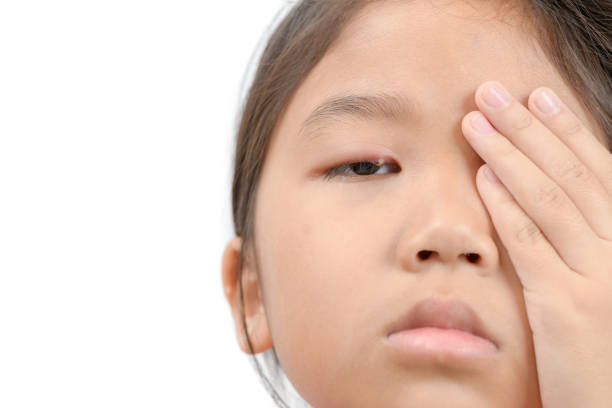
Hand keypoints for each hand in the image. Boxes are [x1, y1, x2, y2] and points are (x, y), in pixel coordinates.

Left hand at [461, 81, 611, 407]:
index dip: (565, 129)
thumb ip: (588, 239)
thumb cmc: (610, 344)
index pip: (597, 170)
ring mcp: (598, 276)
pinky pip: (532, 245)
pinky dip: (506, 207)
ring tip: (477, 121)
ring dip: (509, 154)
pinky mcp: (567, 307)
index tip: (537, 95)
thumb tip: (554, 195)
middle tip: (493, 92)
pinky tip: (482, 178)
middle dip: (529, 127)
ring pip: (549, 200)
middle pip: (570, 174)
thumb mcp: (607, 280)